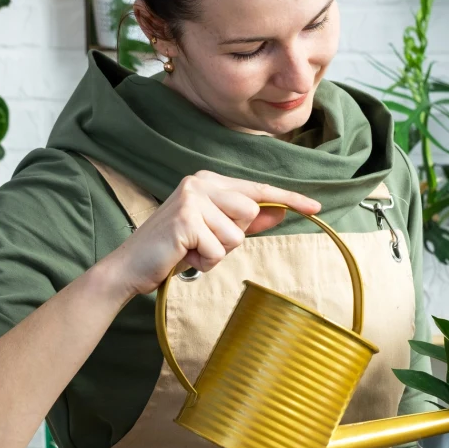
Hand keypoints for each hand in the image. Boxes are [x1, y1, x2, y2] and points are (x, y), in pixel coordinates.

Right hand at [98, 171, 319, 298]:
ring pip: (236, 236)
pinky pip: (218, 250)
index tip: (316, 208)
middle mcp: (200, 182)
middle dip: (231, 239)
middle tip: (201, 244)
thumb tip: (280, 211)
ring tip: (191, 251)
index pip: (258, 189)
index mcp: (209, 181)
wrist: (132, 267)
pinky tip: (183, 256)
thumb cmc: (174, 250)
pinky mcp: (186, 219)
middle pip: (250, 214)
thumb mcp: (214, 233)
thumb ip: (245, 221)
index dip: (289, 199)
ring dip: (217, 253)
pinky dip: (204, 262)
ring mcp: (192, 198)